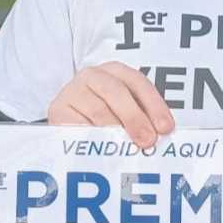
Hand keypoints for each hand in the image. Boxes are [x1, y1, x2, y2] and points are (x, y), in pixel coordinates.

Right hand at [46, 61, 174, 148]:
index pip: (137, 83)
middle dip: (135, 117)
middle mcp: (93, 76)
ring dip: (115, 132)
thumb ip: (142, 119)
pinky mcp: (58, 110)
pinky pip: (77, 126)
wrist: (67, 120)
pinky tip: (103, 151)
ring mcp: (73, 91)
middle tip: (147, 141)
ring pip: (97, 110)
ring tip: (127, 149)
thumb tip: (158, 138)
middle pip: (116, 92)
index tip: (165, 128)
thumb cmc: (104, 116)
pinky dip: (92, 138)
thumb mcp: (125, 111)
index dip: (154, 105)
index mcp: (115, 72)